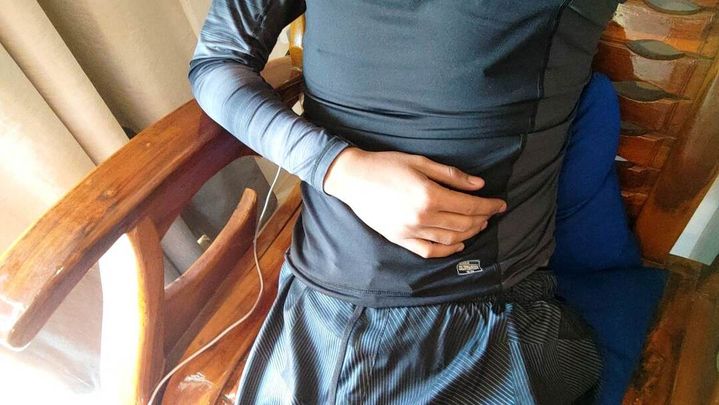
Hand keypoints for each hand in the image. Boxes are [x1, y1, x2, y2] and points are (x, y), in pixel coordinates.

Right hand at [323, 147, 506, 258]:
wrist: (353, 178)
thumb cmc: (386, 165)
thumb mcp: (421, 162)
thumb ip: (452, 175)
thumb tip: (479, 186)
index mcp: (429, 195)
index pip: (470, 205)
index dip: (489, 206)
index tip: (501, 204)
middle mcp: (422, 217)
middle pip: (464, 223)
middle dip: (483, 218)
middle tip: (491, 212)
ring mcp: (411, 231)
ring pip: (451, 239)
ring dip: (470, 233)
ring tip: (479, 224)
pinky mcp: (400, 239)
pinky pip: (429, 251)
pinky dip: (448, 250)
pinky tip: (458, 244)